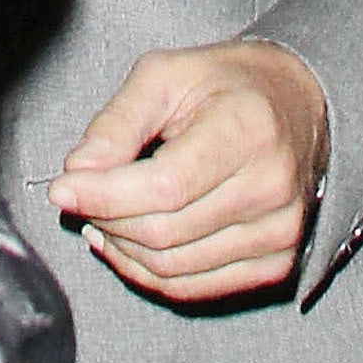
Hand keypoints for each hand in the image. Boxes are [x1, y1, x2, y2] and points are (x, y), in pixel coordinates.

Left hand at [47, 38, 329, 303]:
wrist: (301, 104)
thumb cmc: (227, 84)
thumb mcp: (165, 75)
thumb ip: (116, 123)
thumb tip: (76, 173)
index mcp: (248, 131)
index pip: (164, 188)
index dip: (103, 195)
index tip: (61, 188)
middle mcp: (271, 189)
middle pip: (163, 233)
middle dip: (104, 218)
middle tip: (78, 195)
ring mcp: (280, 233)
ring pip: (172, 268)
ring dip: (121, 248)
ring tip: (100, 215)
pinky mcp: (276, 263)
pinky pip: (193, 287)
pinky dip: (148, 272)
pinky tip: (126, 242)